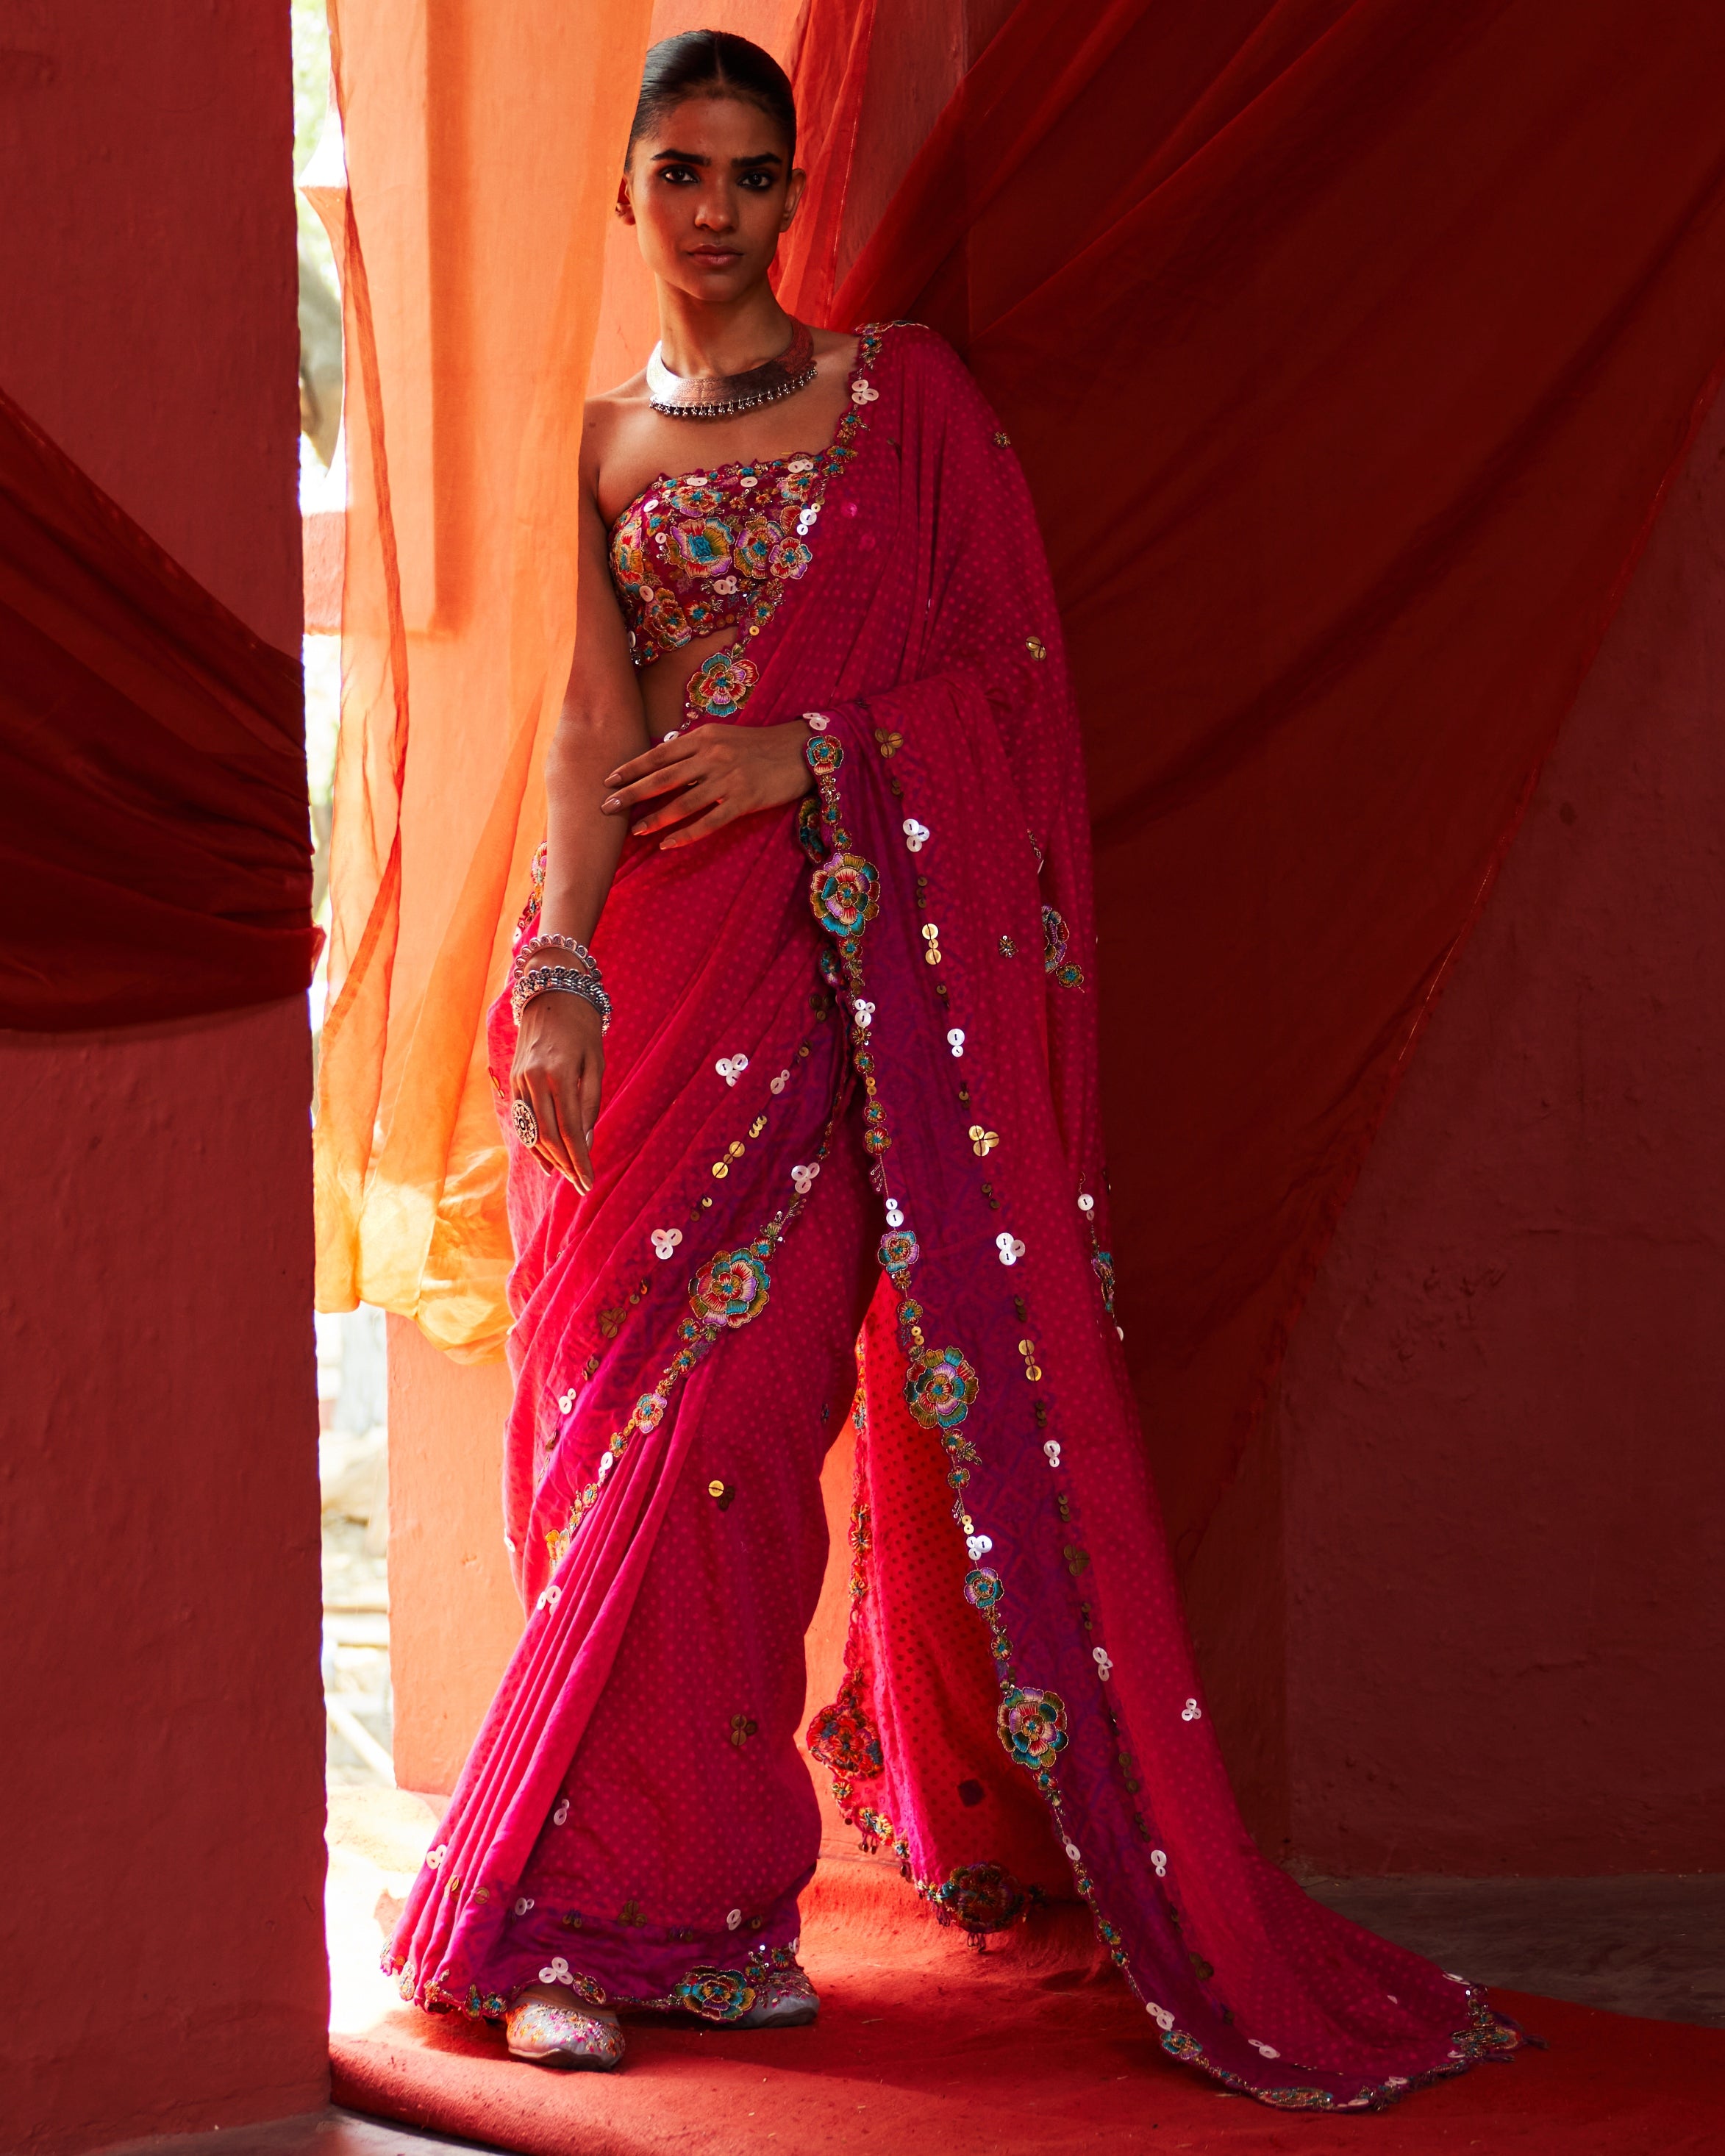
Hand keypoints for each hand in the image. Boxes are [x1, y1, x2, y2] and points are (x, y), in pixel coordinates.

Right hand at [511, 989, 603, 1189]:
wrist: (550, 992)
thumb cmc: (582, 1027)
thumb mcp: (596, 1061)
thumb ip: (591, 1102)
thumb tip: (585, 1141)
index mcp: (559, 1073)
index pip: (569, 1130)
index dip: (579, 1160)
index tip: (588, 1182)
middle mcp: (534, 1079)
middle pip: (547, 1136)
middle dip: (565, 1165)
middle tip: (579, 1184)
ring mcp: (519, 1079)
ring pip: (531, 1130)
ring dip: (548, 1157)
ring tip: (566, 1175)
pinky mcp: (513, 1078)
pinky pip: (523, 1118)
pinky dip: (533, 1140)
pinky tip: (544, 1158)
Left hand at [600, 720, 812, 846]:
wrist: (801, 750)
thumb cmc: (758, 745)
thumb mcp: (723, 736)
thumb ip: (693, 747)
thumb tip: (662, 757)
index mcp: (703, 737)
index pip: (659, 754)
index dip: (632, 768)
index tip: (609, 780)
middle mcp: (712, 756)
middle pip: (663, 778)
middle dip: (632, 794)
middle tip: (607, 807)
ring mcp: (728, 779)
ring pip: (683, 802)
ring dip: (655, 818)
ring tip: (634, 831)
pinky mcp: (745, 800)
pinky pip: (710, 822)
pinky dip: (687, 834)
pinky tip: (668, 844)